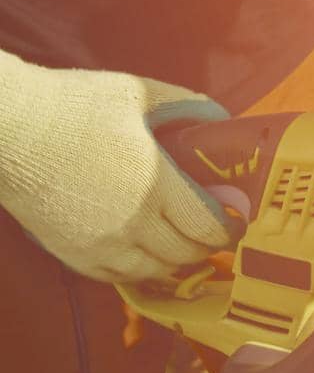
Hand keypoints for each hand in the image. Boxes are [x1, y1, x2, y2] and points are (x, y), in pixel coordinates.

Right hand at [0, 53, 234, 282]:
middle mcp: (134, 222)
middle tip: (208, 233)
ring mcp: (103, 243)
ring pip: (157, 272)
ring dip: (174, 261)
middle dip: (204, 245)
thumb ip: (186, 106)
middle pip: (187, 253)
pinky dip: (139, 271)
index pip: (209, 227)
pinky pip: (120, 279)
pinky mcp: (75, 254)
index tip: (233, 222)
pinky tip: (142, 254)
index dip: (228, 229)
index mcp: (156, 185)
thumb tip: (222, 119)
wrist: (5, 127)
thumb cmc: (70, 105)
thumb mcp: (136, 94)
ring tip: (177, 244)